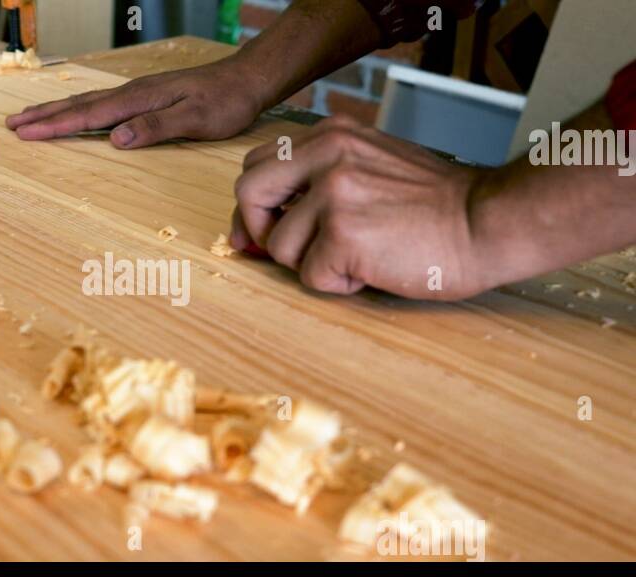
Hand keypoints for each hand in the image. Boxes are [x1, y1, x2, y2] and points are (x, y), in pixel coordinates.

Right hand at [5, 57, 265, 148]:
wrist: (245, 80)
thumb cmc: (225, 104)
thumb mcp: (195, 120)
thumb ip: (155, 128)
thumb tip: (116, 139)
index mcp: (139, 100)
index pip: (88, 116)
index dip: (55, 126)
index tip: (25, 132)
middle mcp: (132, 93)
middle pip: (79, 105)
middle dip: (43, 116)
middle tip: (11, 124)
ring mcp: (137, 93)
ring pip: (87, 102)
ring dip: (56, 110)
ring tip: (30, 116)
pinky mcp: (145, 96)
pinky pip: (101, 103)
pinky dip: (78, 108)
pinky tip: (74, 111)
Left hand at [230, 115, 487, 299]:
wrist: (488, 222)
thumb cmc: (437, 205)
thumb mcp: (374, 166)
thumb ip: (321, 180)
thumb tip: (262, 224)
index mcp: (332, 135)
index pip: (260, 163)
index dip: (253, 203)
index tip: (262, 230)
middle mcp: (327, 155)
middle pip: (247, 191)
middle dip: (257, 229)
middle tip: (286, 251)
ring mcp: (333, 193)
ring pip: (280, 245)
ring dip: (313, 264)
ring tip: (360, 256)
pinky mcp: (342, 234)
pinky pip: (311, 276)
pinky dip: (340, 284)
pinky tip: (374, 269)